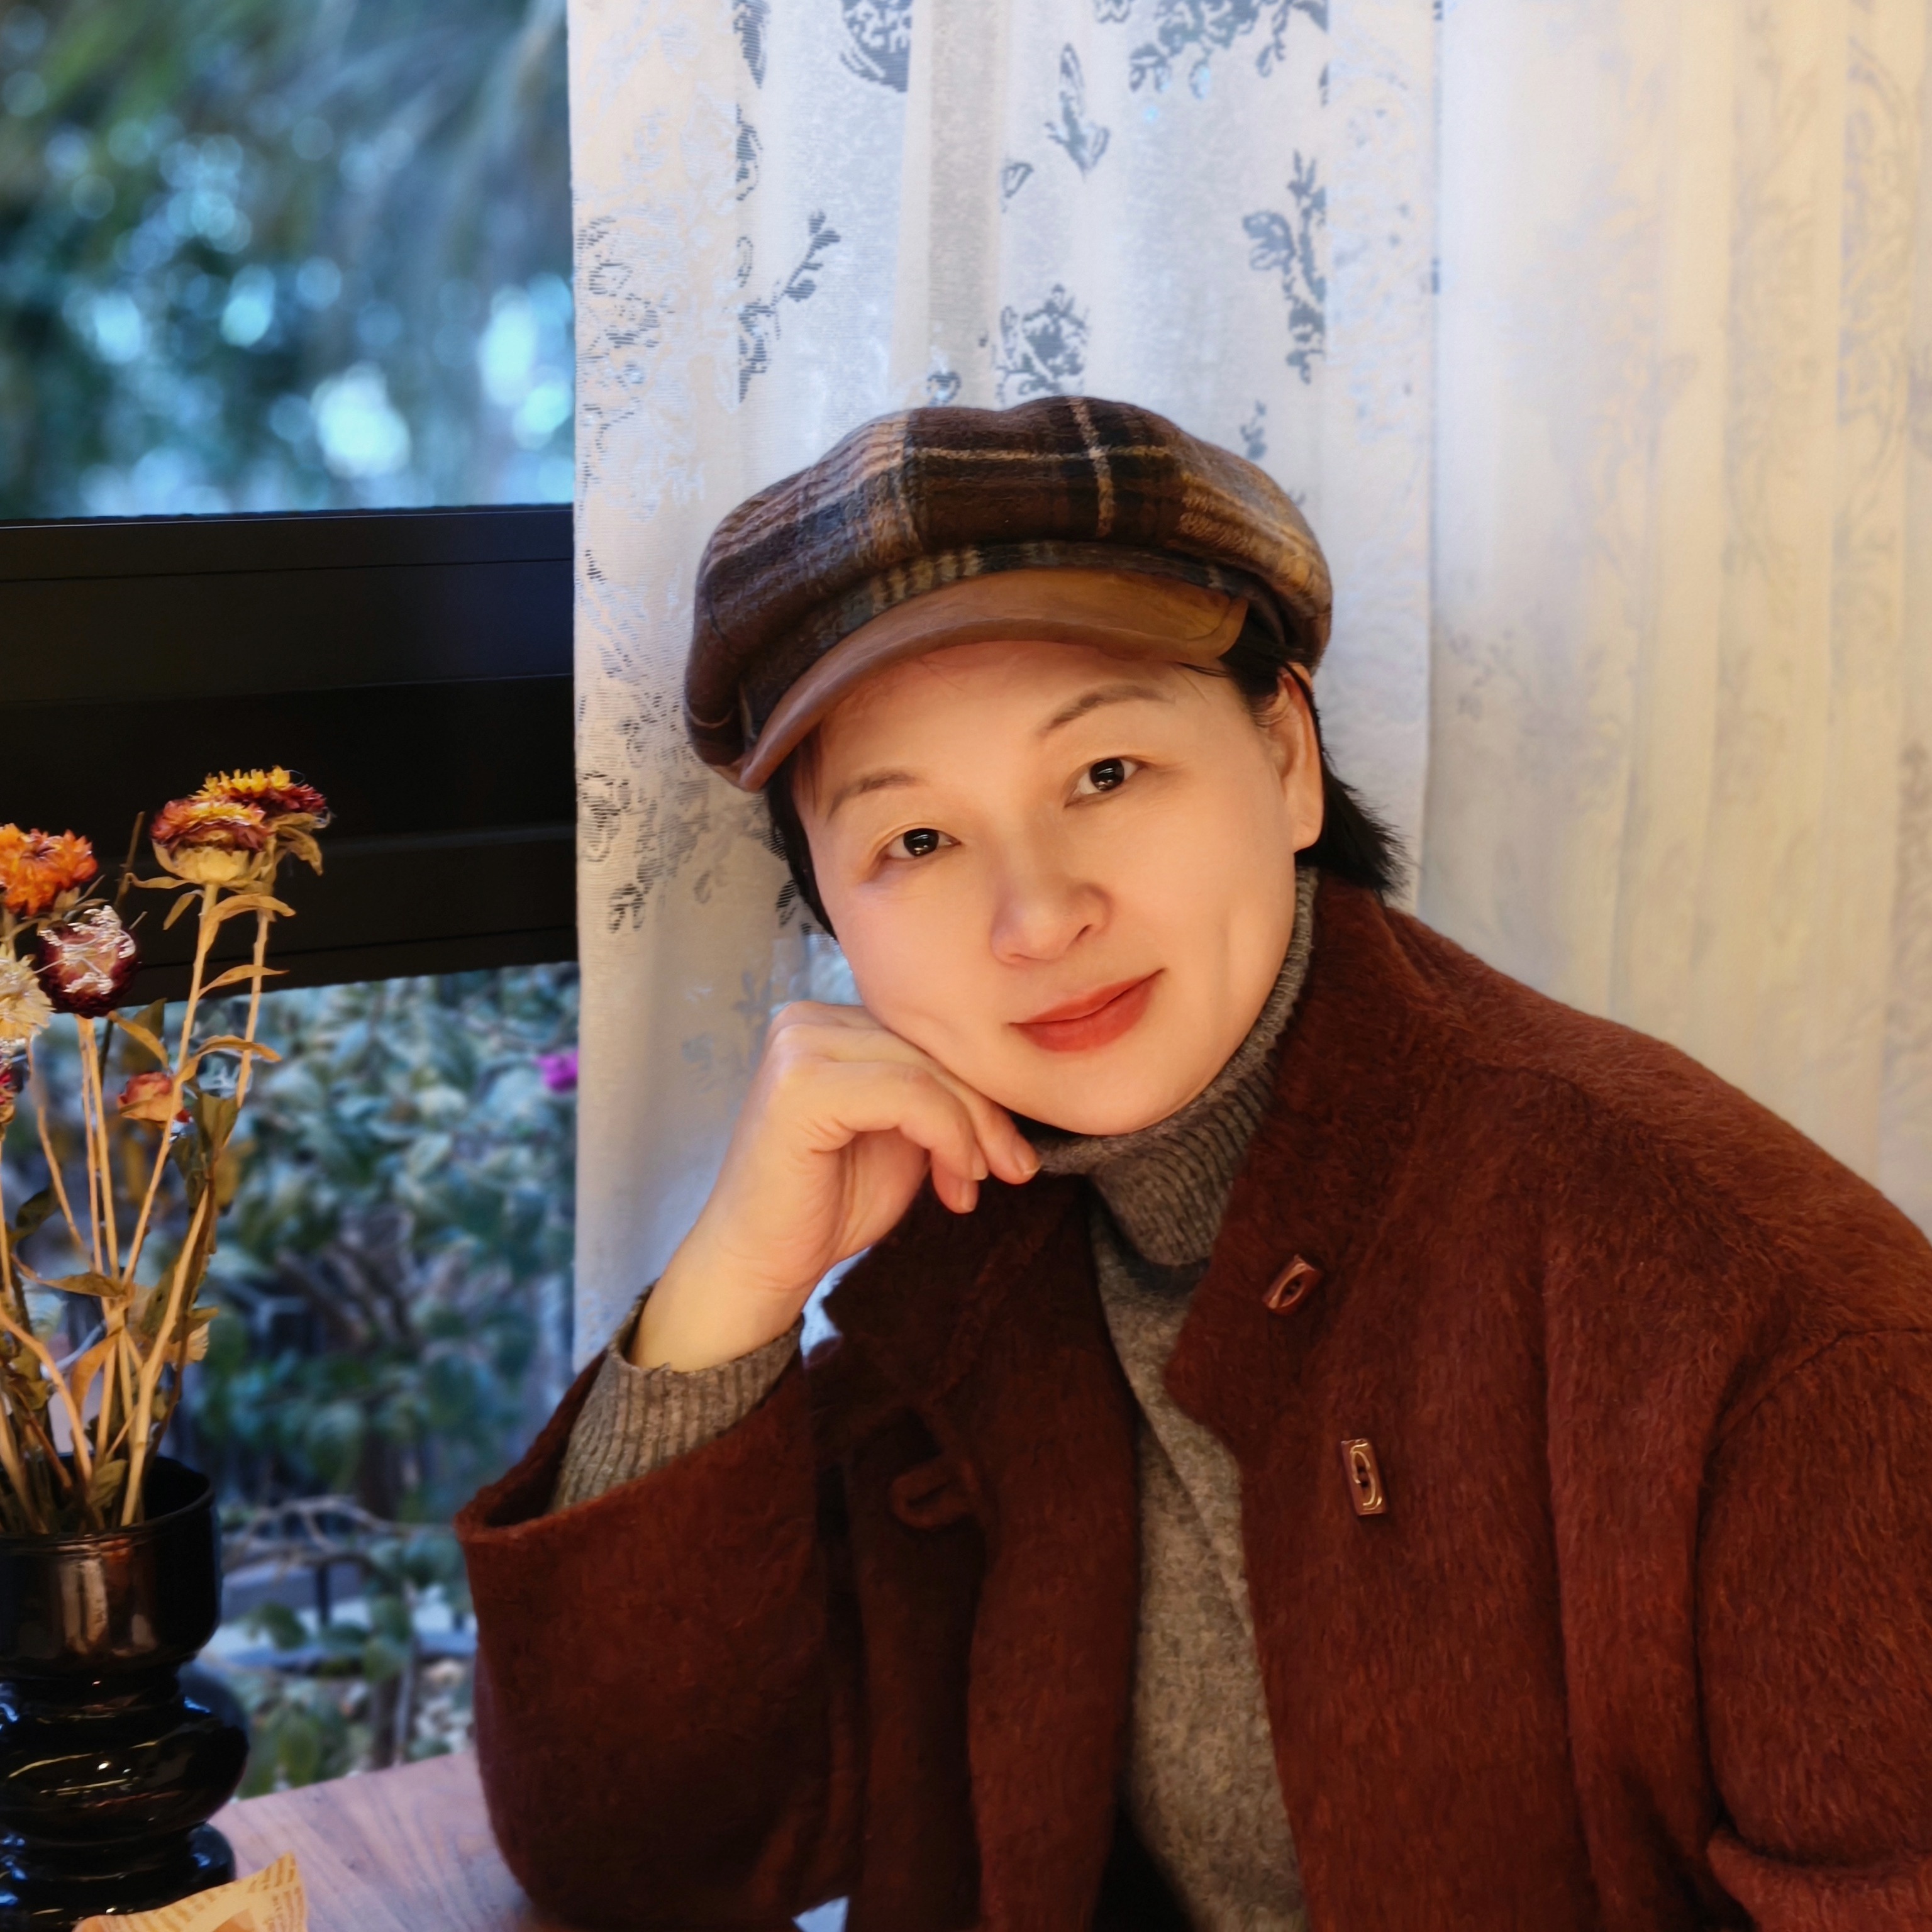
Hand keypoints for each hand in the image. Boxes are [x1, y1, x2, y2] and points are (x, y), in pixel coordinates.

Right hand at [631, 1002, 1038, 1369]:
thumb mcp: (901, 1138)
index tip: (1013, 1153)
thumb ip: (937, 1099)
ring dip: (972, 1131)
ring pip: (926, 1070)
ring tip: (974, 1183)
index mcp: (829, 1024)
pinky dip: (949, 1136)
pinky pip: (909, 1094)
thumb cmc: (826, 1207)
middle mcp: (807, 1021)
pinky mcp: (801, 1085)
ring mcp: (798, 1046)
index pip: (927, 1037)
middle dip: (986, 1112)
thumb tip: (1014, 1086)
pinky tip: (956, 1181)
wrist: (758, 1268)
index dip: (981, 1090)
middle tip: (1015, 1168)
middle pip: (931, 1048)